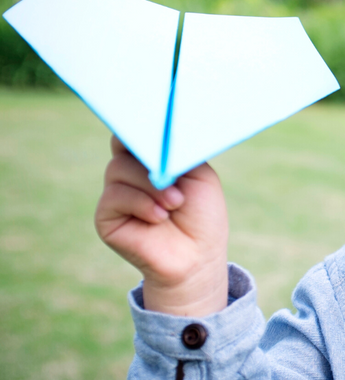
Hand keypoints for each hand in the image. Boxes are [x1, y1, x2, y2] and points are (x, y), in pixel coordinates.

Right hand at [95, 136, 229, 315]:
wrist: (197, 255)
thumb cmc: (202, 214)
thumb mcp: (198, 174)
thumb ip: (176, 152)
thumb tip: (154, 134)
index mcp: (150, 159)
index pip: (134, 132)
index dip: (139, 125)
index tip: (152, 124)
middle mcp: (129, 173)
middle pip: (123, 145)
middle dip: (151, 157)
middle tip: (174, 175)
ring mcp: (115, 193)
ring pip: (118, 169)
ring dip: (152, 186)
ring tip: (175, 203)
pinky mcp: (106, 216)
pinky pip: (114, 196)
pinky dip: (141, 203)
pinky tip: (159, 217)